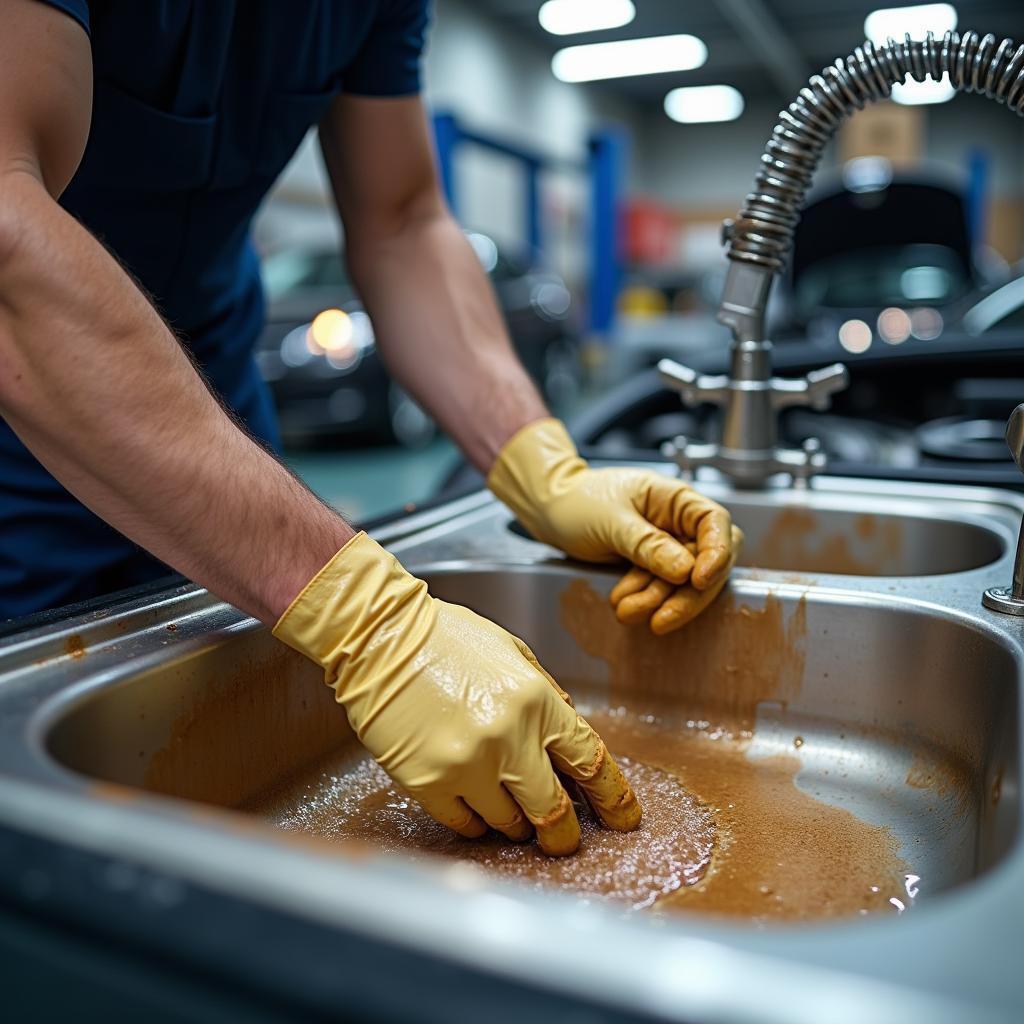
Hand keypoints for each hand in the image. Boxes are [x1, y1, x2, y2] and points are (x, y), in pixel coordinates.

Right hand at [272, 532, 640, 855]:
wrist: (380, 637)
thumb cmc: (446, 639)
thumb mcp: (513, 653)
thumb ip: (548, 697)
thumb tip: (570, 741)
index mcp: (536, 701)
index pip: (591, 762)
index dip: (613, 798)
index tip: (623, 818)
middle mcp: (508, 738)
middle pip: (553, 811)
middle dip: (564, 835)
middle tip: (562, 839)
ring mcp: (467, 765)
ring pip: (508, 824)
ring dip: (514, 822)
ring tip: (501, 797)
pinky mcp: (428, 783)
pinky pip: (465, 825)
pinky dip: (475, 821)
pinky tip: (470, 798)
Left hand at [487, 419, 738, 630]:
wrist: (550, 510)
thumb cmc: (578, 500)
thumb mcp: (611, 521)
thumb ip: (648, 545)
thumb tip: (686, 570)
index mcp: (675, 497)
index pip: (715, 522)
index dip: (717, 552)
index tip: (700, 580)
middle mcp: (678, 521)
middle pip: (706, 560)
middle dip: (687, 594)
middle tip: (663, 618)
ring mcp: (667, 545)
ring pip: (682, 581)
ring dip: (659, 601)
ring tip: (626, 611)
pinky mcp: (651, 565)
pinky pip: (660, 587)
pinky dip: (646, 600)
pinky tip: (624, 605)